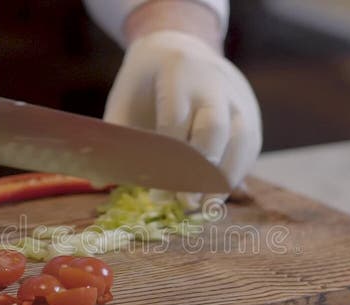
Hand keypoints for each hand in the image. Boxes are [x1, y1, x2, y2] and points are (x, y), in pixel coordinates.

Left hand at [104, 30, 261, 191]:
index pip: (175, 120)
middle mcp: (214, 83)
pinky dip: (235, 175)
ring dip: (224, 180)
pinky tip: (216, 197)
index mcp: (177, 72)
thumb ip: (117, 138)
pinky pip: (248, 149)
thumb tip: (98, 183)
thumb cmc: (147, 84)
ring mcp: (238, 98)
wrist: (183, 49)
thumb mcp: (125, 100)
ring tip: (206, 209)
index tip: (157, 193)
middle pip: (215, 129)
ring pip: (241, 141)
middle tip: (187, 203)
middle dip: (201, 171)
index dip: (167, 160)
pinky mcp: (251, 115)